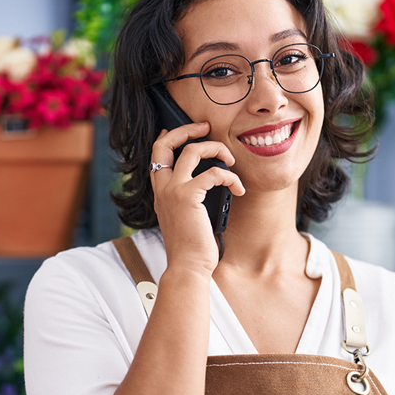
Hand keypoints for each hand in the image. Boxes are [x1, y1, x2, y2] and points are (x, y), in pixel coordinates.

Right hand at [150, 123, 244, 276]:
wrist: (187, 266)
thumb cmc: (191, 248)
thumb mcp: (185, 219)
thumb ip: (189, 199)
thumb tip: (209, 183)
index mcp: (160, 193)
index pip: (156, 155)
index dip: (168, 137)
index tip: (181, 129)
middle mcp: (162, 188)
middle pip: (165, 143)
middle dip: (187, 129)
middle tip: (205, 127)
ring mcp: (173, 191)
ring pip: (192, 150)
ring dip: (215, 149)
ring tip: (230, 160)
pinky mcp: (188, 196)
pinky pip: (214, 173)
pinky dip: (231, 177)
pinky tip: (238, 189)